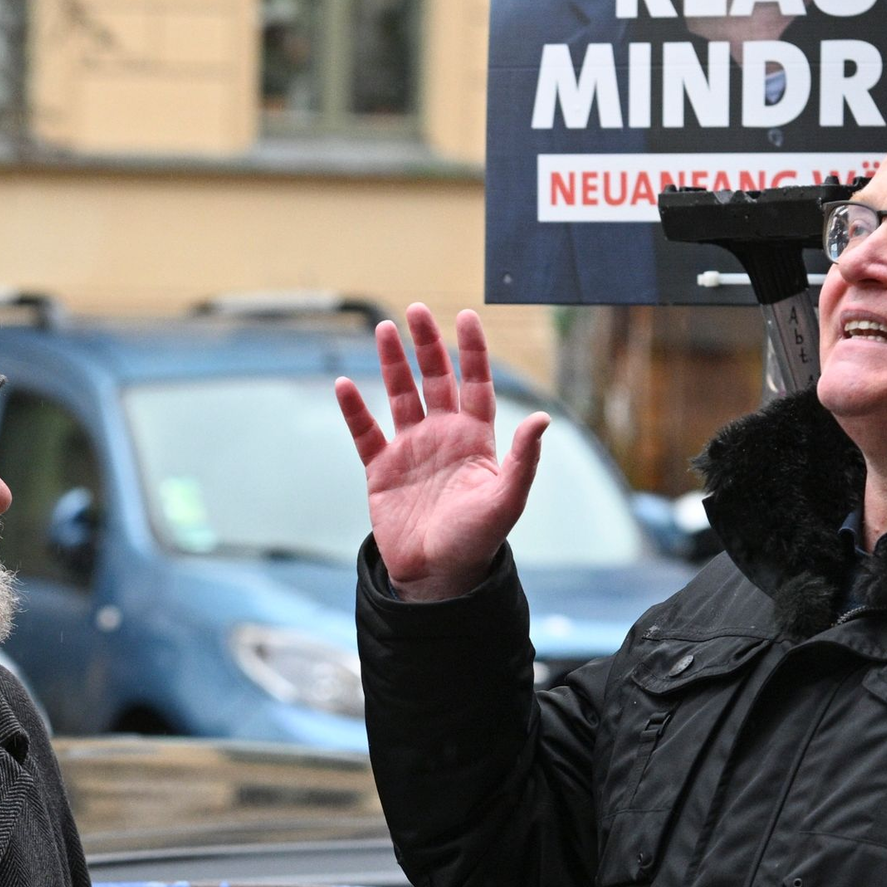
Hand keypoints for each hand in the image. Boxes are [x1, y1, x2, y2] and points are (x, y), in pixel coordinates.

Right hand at [335, 303, 548, 600]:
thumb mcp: (506, 498)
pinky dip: (354, 410)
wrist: (437, 576)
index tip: (466, 316)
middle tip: (416, 310)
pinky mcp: (381, 470)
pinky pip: (365, 433)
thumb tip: (541, 418)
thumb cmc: (477, 539)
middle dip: (426, 345)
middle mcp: (443, 437)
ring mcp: (410, 450)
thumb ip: (523, 458)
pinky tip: (345, 385)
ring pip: (400, 396)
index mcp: (475, 438)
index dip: (471, 351)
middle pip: (434, 380)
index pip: (475, 383)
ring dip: (392, 364)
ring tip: (383, 330)